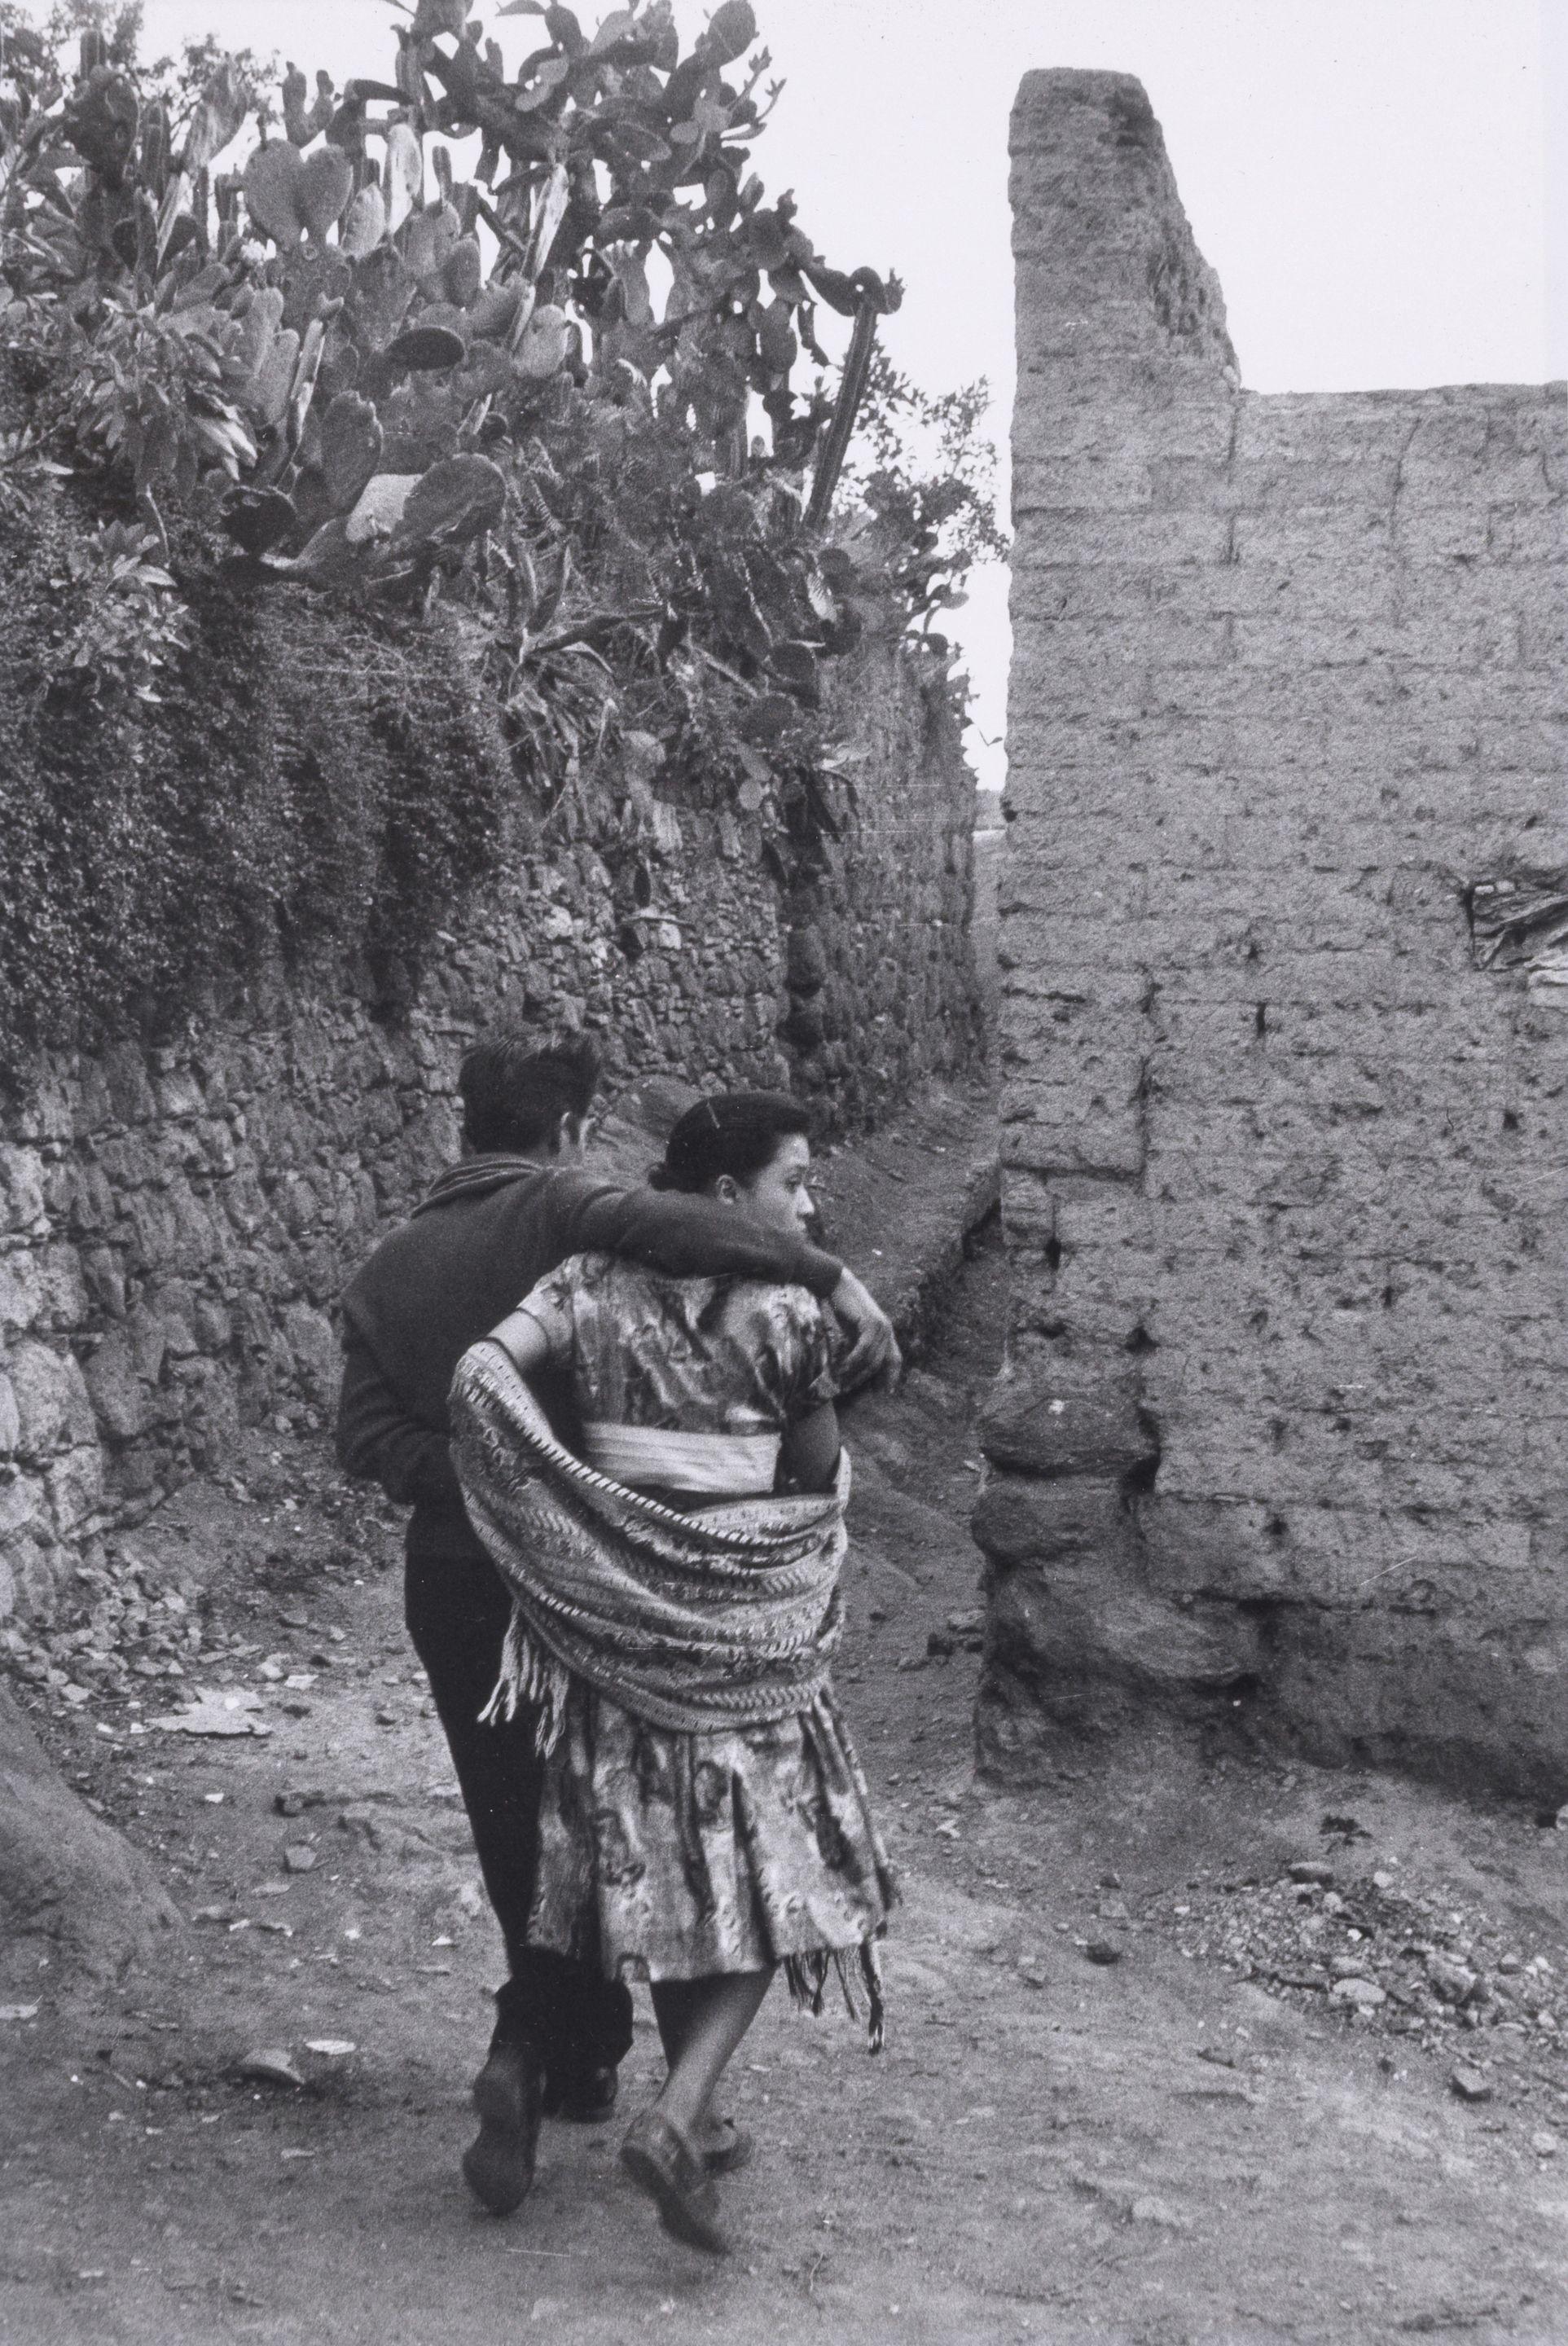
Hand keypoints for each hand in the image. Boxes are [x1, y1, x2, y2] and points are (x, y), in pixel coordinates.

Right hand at [830, 1267, 902, 1394]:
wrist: (837, 1285)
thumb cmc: (843, 1307)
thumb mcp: (854, 1330)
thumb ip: (859, 1346)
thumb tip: (855, 1369)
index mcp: (887, 1332)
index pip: (895, 1359)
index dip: (892, 1377)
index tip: (885, 1393)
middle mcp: (888, 1330)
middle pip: (881, 1363)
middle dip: (866, 1379)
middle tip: (849, 1389)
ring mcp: (882, 1326)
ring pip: (872, 1358)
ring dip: (856, 1372)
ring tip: (842, 1380)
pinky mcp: (871, 1323)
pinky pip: (864, 1349)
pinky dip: (853, 1360)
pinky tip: (843, 1368)